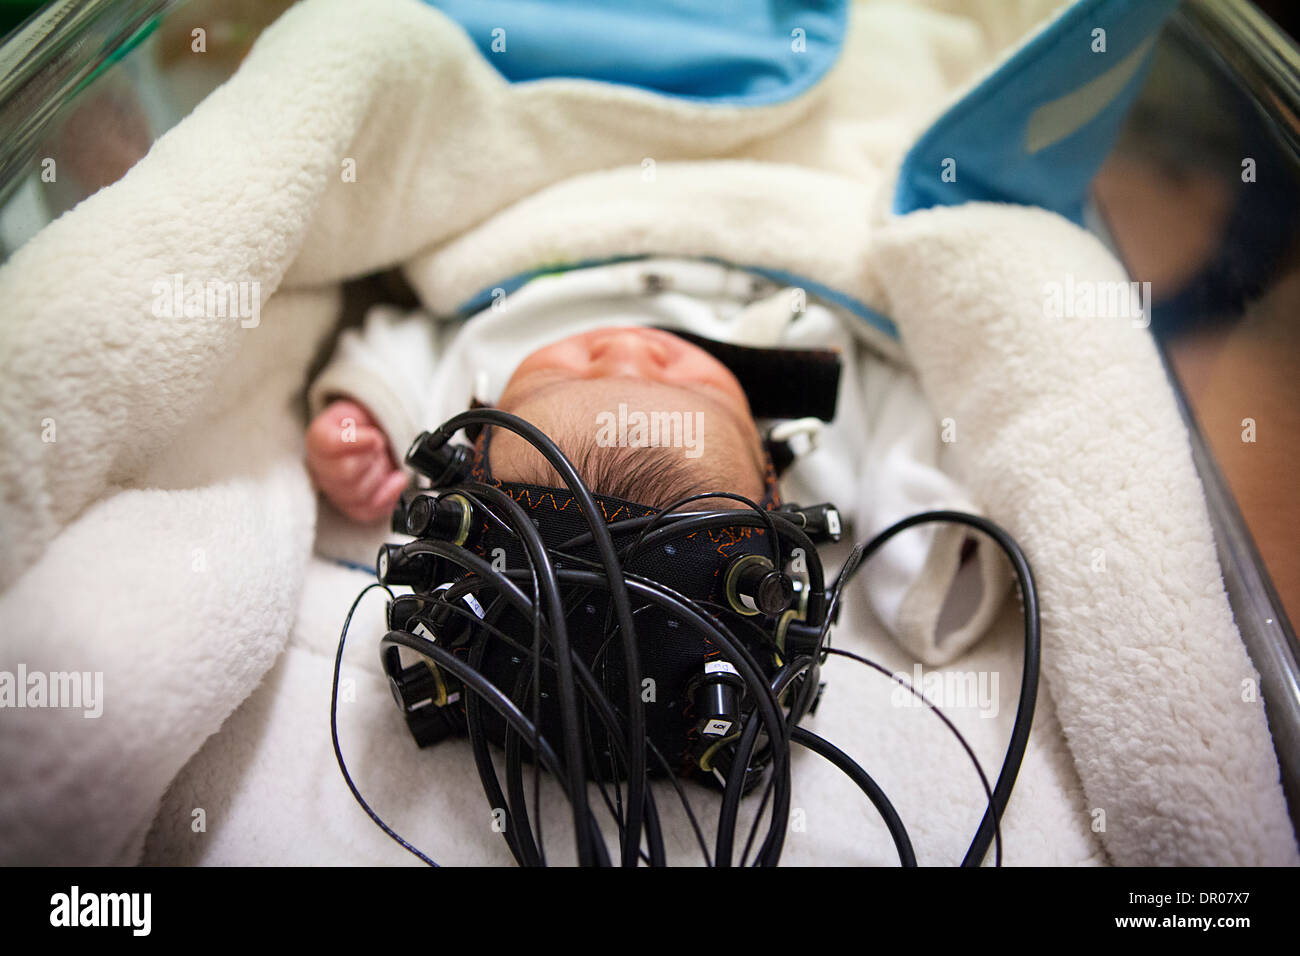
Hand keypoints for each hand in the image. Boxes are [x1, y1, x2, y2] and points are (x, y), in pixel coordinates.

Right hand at [306, 399, 407, 523]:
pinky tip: (397, 480)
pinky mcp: (351, 506)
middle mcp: (320, 469)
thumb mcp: (358, 409)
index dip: (356, 442)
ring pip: (359, 494)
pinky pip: (367, 511)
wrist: (367, 437)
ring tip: (382, 459)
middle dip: (371, 457)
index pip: (328, 445)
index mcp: (318, 440)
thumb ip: (362, 421)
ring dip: (380, 473)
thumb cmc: (361, 425)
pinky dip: (388, 496)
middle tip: (379, 446)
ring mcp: (334, 491)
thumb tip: (374, 441)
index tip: (375, 437)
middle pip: (345, 473)